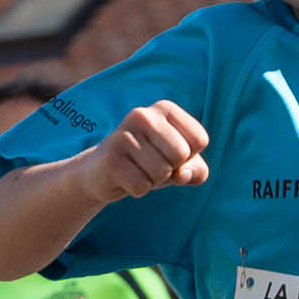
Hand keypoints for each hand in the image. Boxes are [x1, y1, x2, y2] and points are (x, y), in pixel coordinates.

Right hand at [86, 100, 210, 197]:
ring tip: (137, 170)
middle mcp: (143, 115)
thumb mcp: (179, 165)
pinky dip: (138, 190)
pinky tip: (125, 179)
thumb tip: (183, 174)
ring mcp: (124, 135)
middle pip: (181, 154)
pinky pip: (142, 186)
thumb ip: (196, 170)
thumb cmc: (147, 164)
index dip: (188, 157)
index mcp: (164, 109)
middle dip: (170, 169)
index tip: (167, 154)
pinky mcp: (110, 158)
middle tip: (150, 165)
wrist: (100, 173)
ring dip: (153, 181)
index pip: (199, 139)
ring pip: (162, 172)